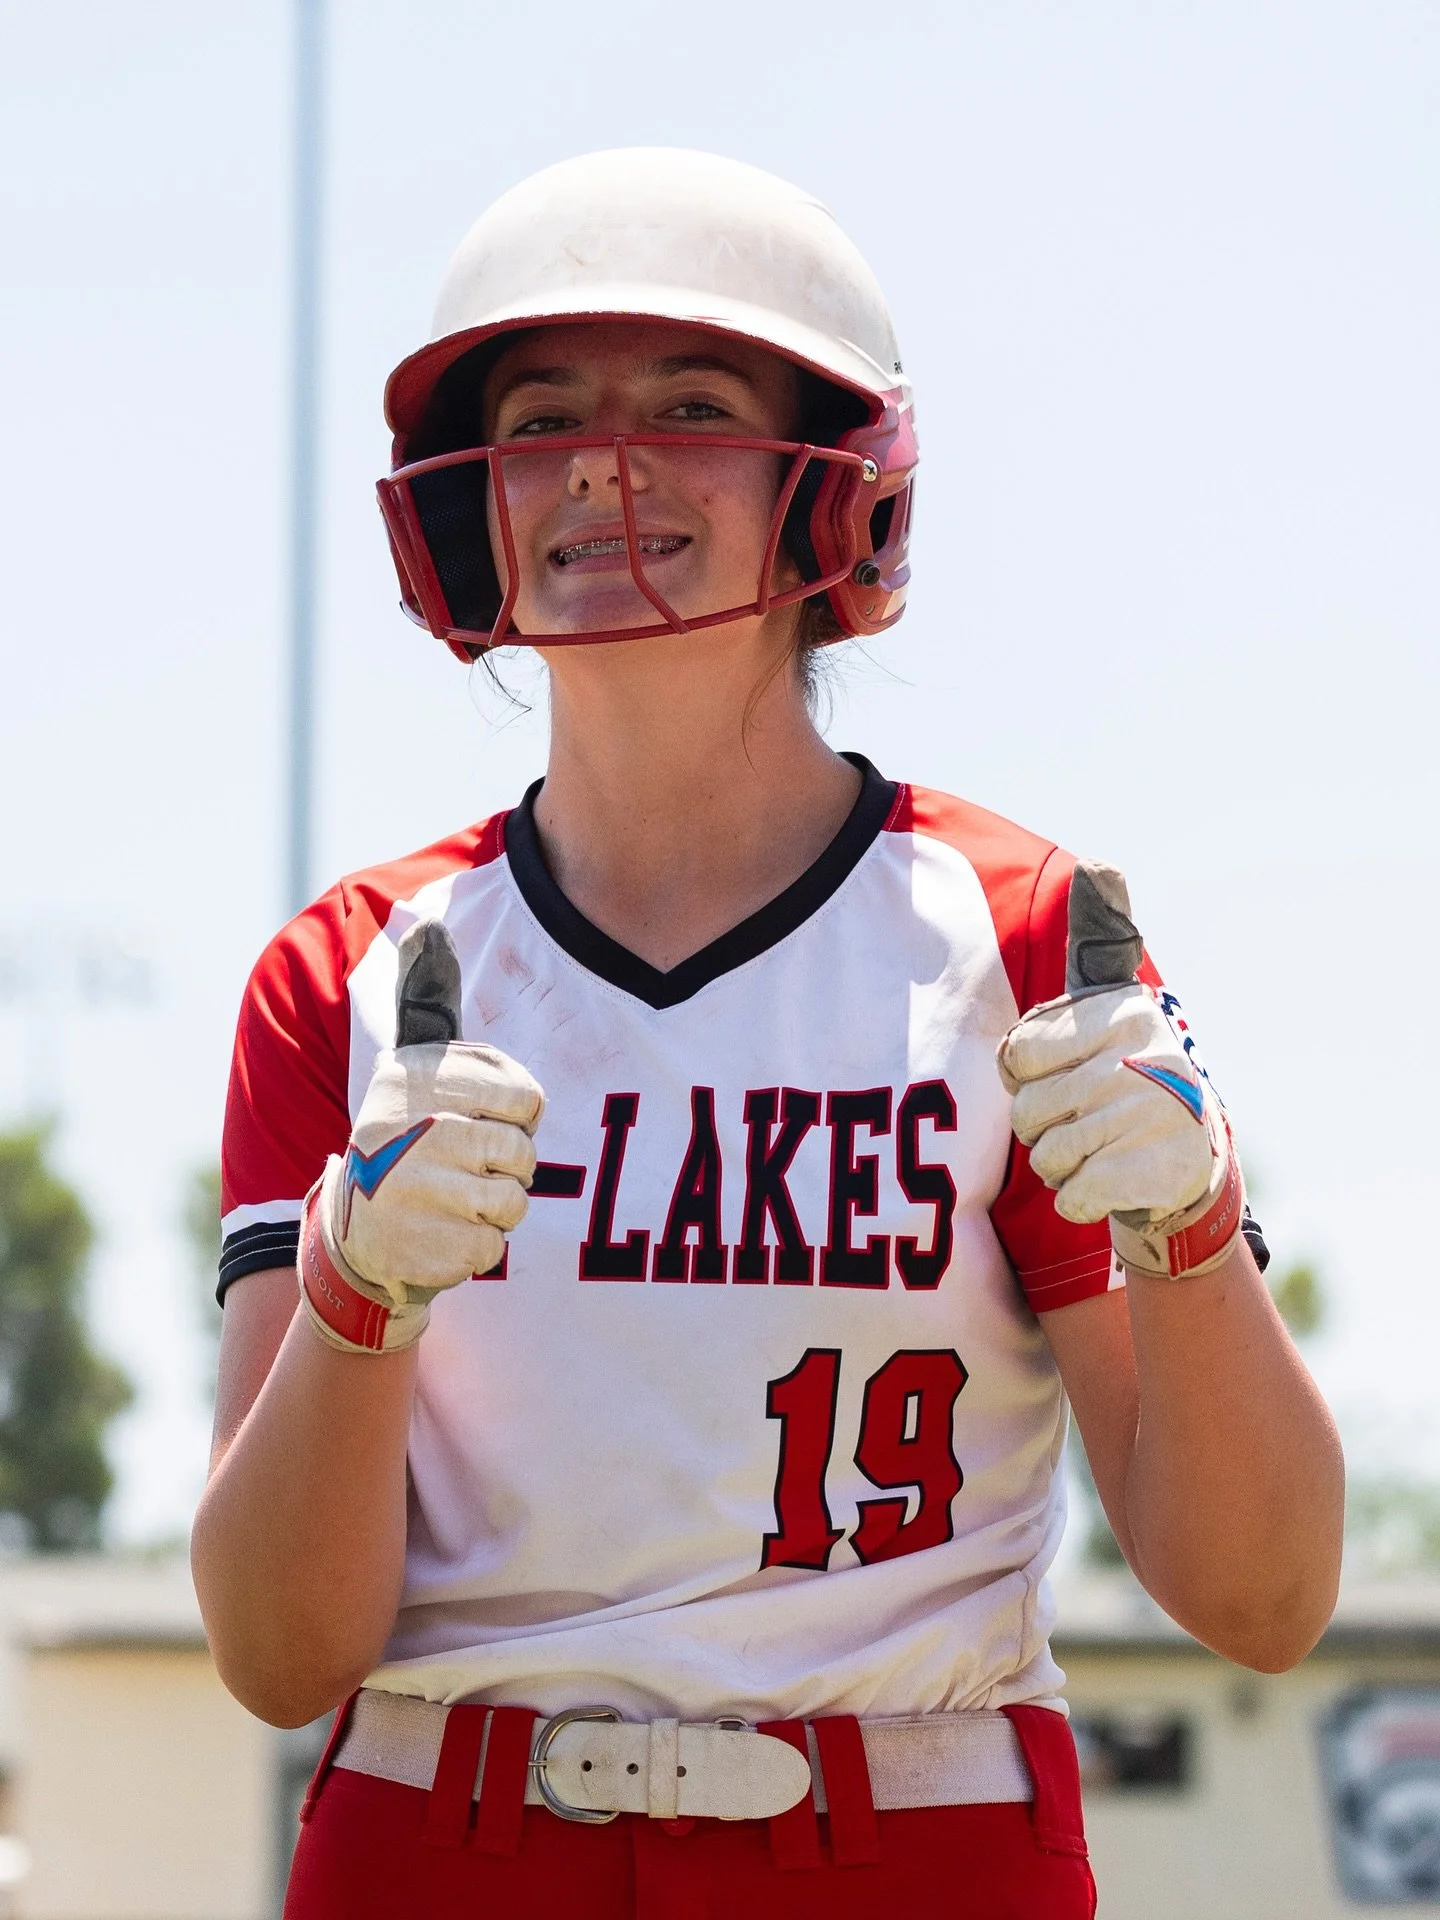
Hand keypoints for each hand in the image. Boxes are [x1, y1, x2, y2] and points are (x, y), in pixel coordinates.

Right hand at [298, 921, 544, 1351]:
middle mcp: (406, 1133)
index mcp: (413, 1084)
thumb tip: (426, 924)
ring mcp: (412, 1194)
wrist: (355, 1235)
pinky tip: (443, 1233)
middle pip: (520, 1153)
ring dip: (496, 1207)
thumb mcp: (412, 1069)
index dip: (519, 1116)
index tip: (490, 1119)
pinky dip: (479, 1247)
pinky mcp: (421, 1250)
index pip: (525, 1099)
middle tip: (469, 1166)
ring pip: (512, 1201)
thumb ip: (425, 1002)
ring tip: (456, 1199)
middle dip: (508, 1165)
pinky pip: (493, 1247)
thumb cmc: (404, 1141)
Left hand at [995, 864, 1242, 1278]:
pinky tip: (1111, 1182)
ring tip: (1100, 1149)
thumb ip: (1099, 939)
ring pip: (1047, 1157)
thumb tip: (1101, 865)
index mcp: (1123, 1012)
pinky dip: (1080, 1200)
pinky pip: (1073, 1196)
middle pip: (1026, 1113)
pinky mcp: (1161, 1172)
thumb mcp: (1112, 1003)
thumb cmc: (1128, 1073)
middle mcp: (1145, 1057)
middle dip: (1042, 1128)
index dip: (1023, 1076)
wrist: (1191, 1162)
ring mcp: (1157, 1116)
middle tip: (1085, 1120)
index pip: (1013, 1057)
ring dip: (1061, 1165)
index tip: (1060, 1074)